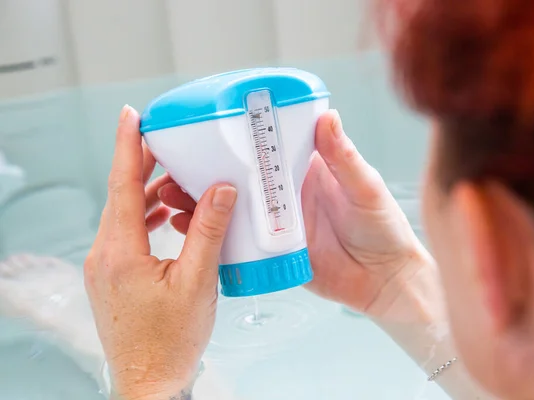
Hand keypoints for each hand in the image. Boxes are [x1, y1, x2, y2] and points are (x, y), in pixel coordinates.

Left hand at [84, 105, 236, 399]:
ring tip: (179, 183)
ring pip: (124, 214)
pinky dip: (147, 217)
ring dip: (150, 195)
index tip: (131, 115)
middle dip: (145, 165)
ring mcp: (104, 267)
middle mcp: (104, 254)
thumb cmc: (171, 340)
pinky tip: (169, 219)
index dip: (128, 146)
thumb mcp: (197, 282)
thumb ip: (207, 231)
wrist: (150, 382)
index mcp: (120, 251)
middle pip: (121, 195)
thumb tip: (220, 190)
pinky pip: (126, 233)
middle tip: (168, 142)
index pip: (122, 184)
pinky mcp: (111, 276)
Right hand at [159, 109, 429, 320]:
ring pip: (234, 210)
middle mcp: (288, 195)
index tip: (207, 129)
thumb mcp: (365, 188)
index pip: (267, 148)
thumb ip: (345, 158)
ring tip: (174, 197)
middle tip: (176, 167)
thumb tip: (328, 116)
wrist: (386, 282)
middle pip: (241, 178)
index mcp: (308, 171)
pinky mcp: (275, 253)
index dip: (239, 138)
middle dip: (208, 172)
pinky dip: (216, 238)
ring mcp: (279, 224)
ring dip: (205, 204)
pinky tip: (191, 233)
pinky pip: (241, 244)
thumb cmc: (385, 229)